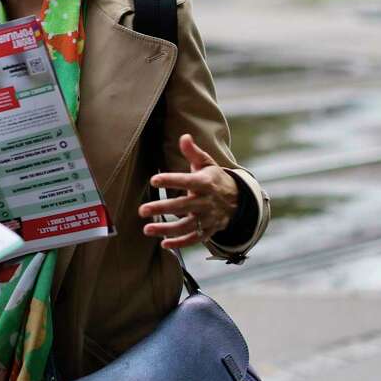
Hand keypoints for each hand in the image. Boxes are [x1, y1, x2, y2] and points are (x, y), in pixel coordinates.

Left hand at [138, 134, 238, 249]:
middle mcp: (206, 202)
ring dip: (166, 229)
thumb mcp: (207, 163)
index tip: (154, 180)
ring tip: (147, 229)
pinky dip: (180, 243)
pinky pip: (194, 239)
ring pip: (186, 226)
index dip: (171, 180)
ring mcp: (208, 218)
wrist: (238, 200)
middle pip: (183, 206)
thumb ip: (193, 152)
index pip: (187, 181)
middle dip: (162, 208)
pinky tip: (163, 243)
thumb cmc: (215, 178)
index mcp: (205, 183)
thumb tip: (184, 136)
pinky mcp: (209, 230)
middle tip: (142, 210)